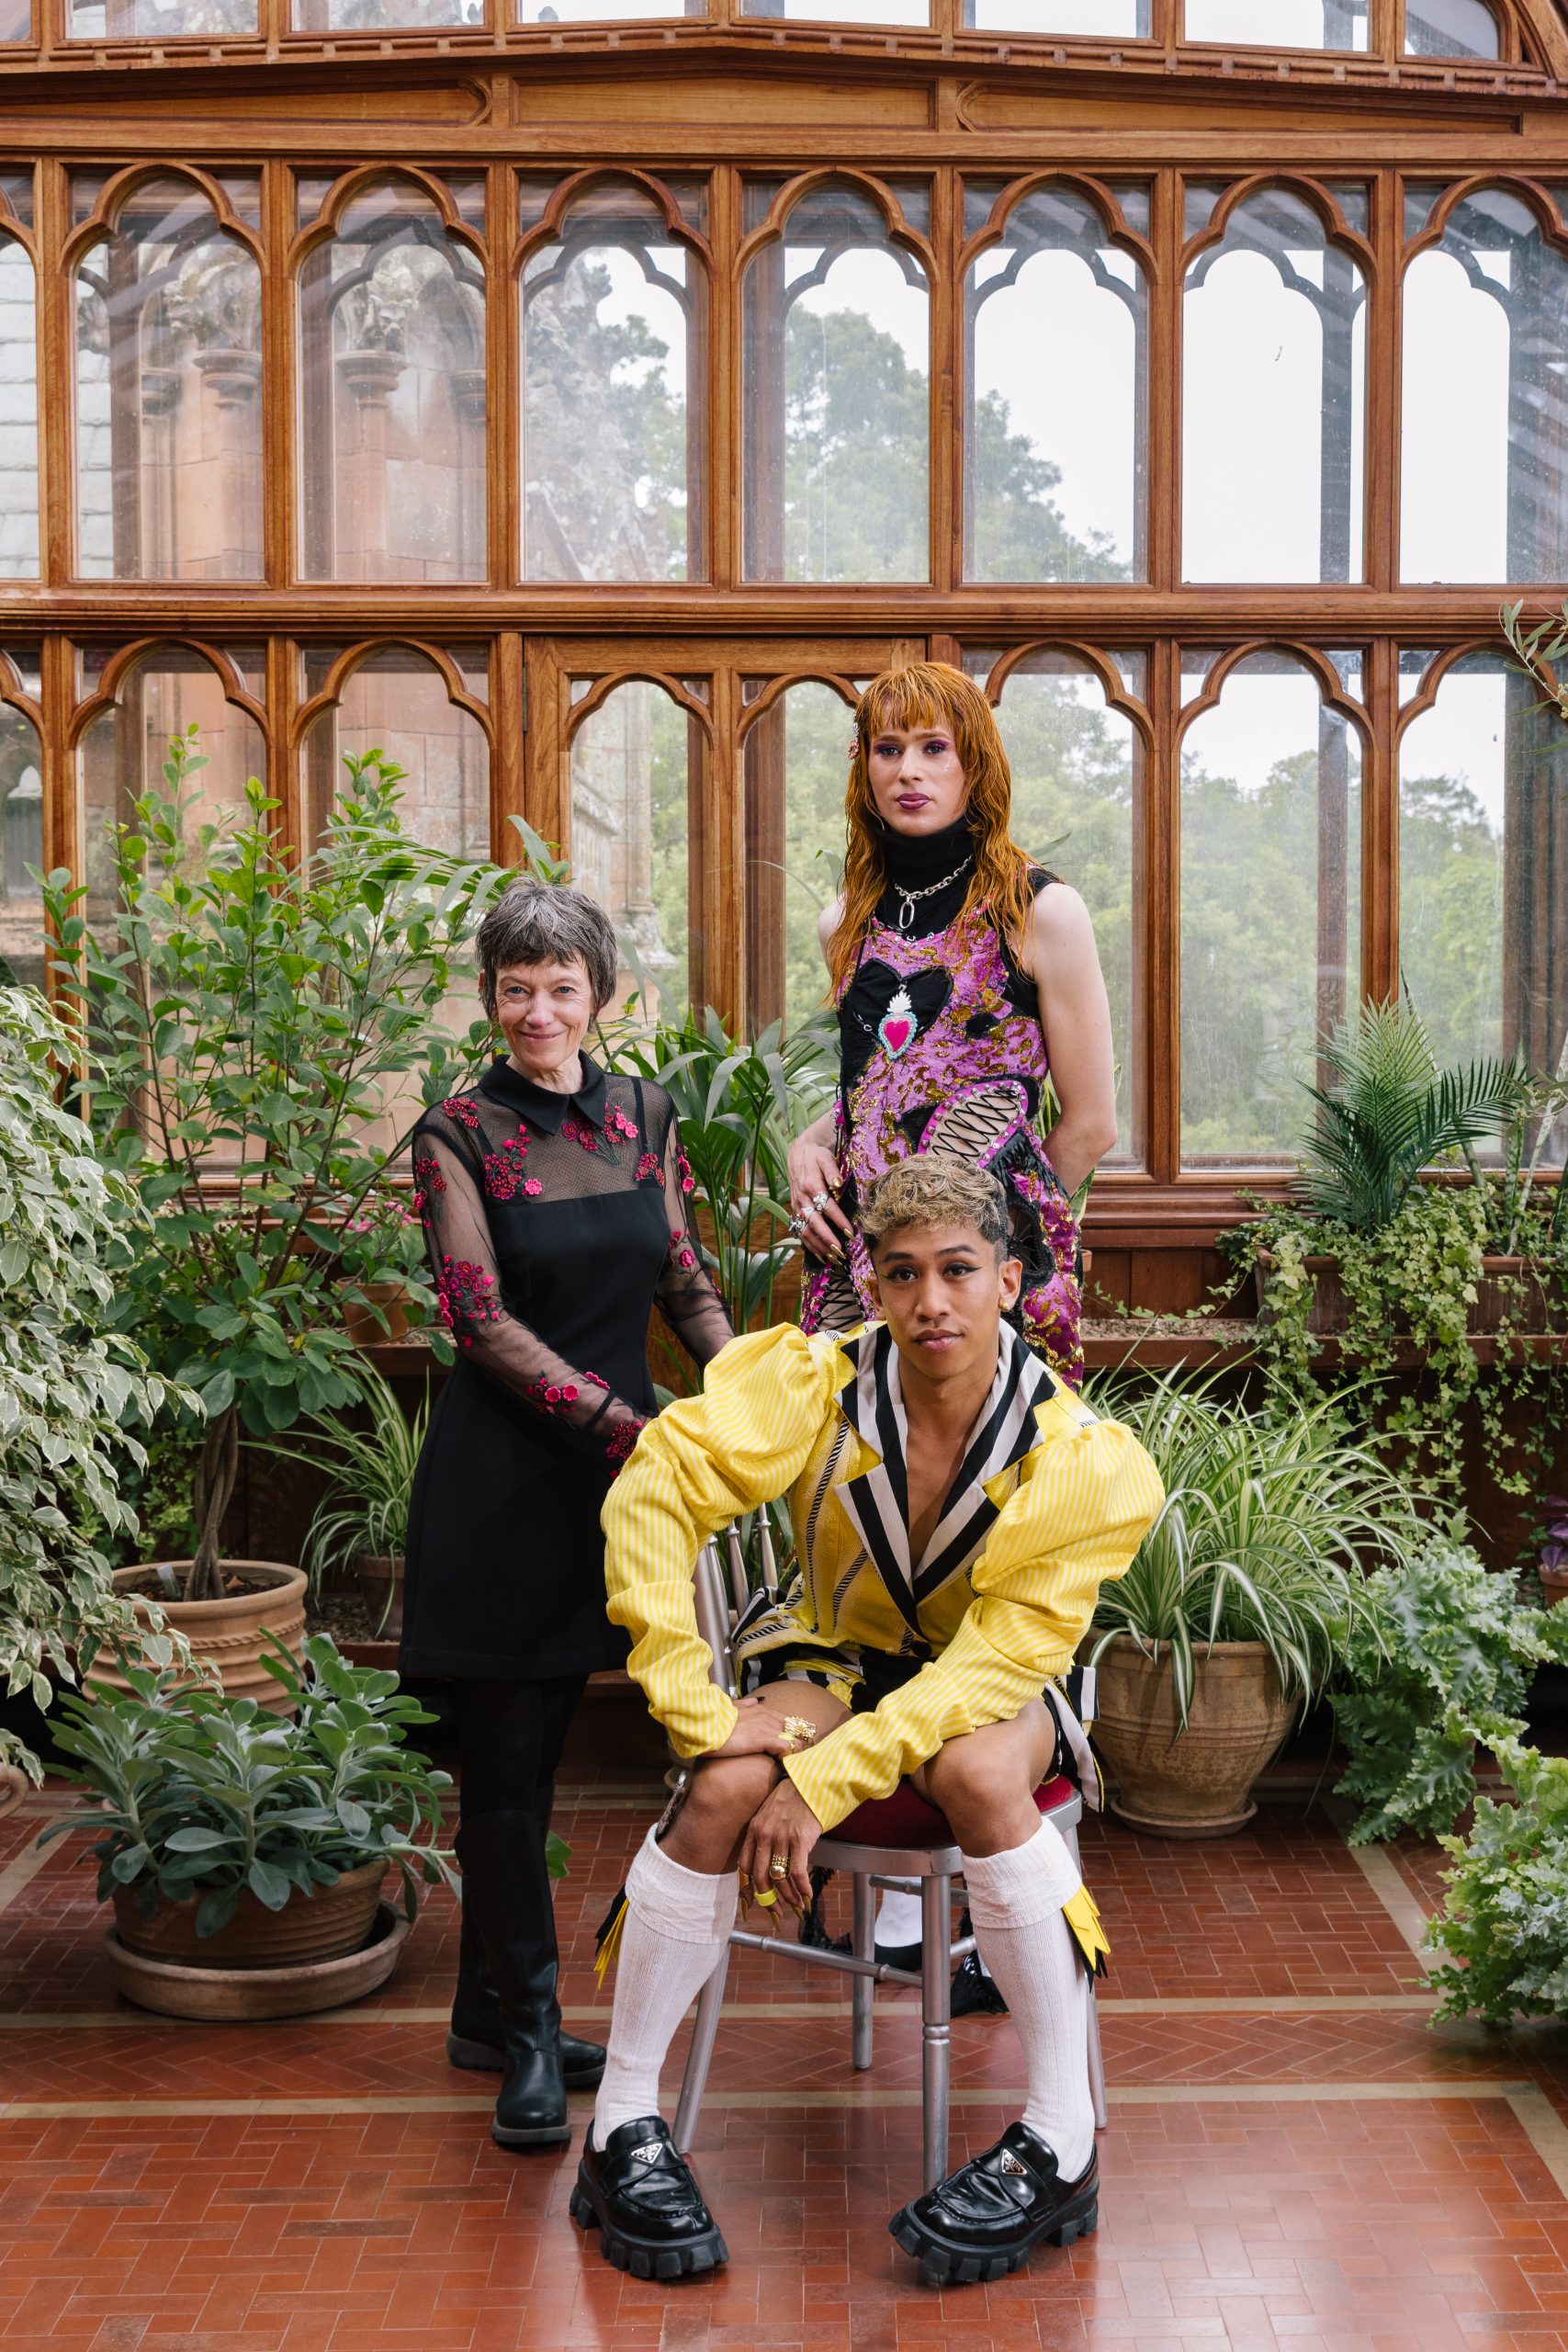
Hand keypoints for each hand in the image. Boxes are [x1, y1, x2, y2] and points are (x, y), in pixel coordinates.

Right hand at [709, 1694, 796, 1761]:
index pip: (785, 1719)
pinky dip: (787, 1754)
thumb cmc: (716, 1720)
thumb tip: (754, 1700)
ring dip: (795, 1749)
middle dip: (798, 1740)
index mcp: (759, 1709)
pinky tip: (783, 1760)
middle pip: (793, 1728)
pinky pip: (785, 1746)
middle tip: (798, 1752)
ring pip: (793, 1738)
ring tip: (792, 1760)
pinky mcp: (763, 1739)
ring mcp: (766, 1727)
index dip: (791, 1731)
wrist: (707, 1726)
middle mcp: (766, 1716)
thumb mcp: (731, 1707)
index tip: (793, 1740)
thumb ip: (744, 1704)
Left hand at [738, 1776, 821, 1919]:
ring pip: (779, 1878)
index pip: (745, 1866)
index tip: (751, 1902)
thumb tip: (769, 1864)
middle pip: (760, 1877)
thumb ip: (765, 1836)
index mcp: (754, 1830)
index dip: (747, 1887)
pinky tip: (807, 1895)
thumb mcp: (770, 1814)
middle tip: (776, 1911)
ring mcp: (781, 1838)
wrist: (811, 1782)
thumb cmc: (793, 1799)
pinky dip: (802, 1888)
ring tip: (796, 1904)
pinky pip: (797, 1873)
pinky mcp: (800, 1839)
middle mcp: (764, 1835)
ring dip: (788, 1896)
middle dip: (768, 1899)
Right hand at [787, 1134, 851, 1263]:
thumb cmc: (816, 1156)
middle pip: (814, 1224)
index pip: (826, 1207)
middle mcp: (802, 1199)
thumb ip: (832, 1170)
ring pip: (805, 1231)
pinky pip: (801, 1232)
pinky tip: (821, 1255)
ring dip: (818, 1246)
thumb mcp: (825, 1157)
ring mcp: (797, 1207)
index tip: (851, 1233)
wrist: (798, 1154)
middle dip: (827, 1239)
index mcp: (811, 1186)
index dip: (838, 1221)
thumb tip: (838, 1183)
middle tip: (841, 1252)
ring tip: (833, 1258)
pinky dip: (810, 1245)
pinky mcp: (795, 1211)